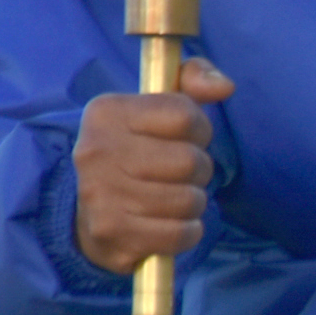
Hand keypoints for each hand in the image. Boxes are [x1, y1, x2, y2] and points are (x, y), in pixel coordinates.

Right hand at [72, 57, 235, 276]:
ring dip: (192, 203)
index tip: (186, 138)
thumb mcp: (158, 107)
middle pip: (190, 161)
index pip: (185, 115)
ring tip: (172, 198)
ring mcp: (100, 193)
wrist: (91, 214)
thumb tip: (224, 86)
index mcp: (106, 111)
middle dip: (198, 170)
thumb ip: (193, 81)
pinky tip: (167, 224)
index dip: (200, 129)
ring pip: (189, 200)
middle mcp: (96, 150)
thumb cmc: (139, 152)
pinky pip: (181, 234)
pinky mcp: (111, 232)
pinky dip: (186, 232)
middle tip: (180, 174)